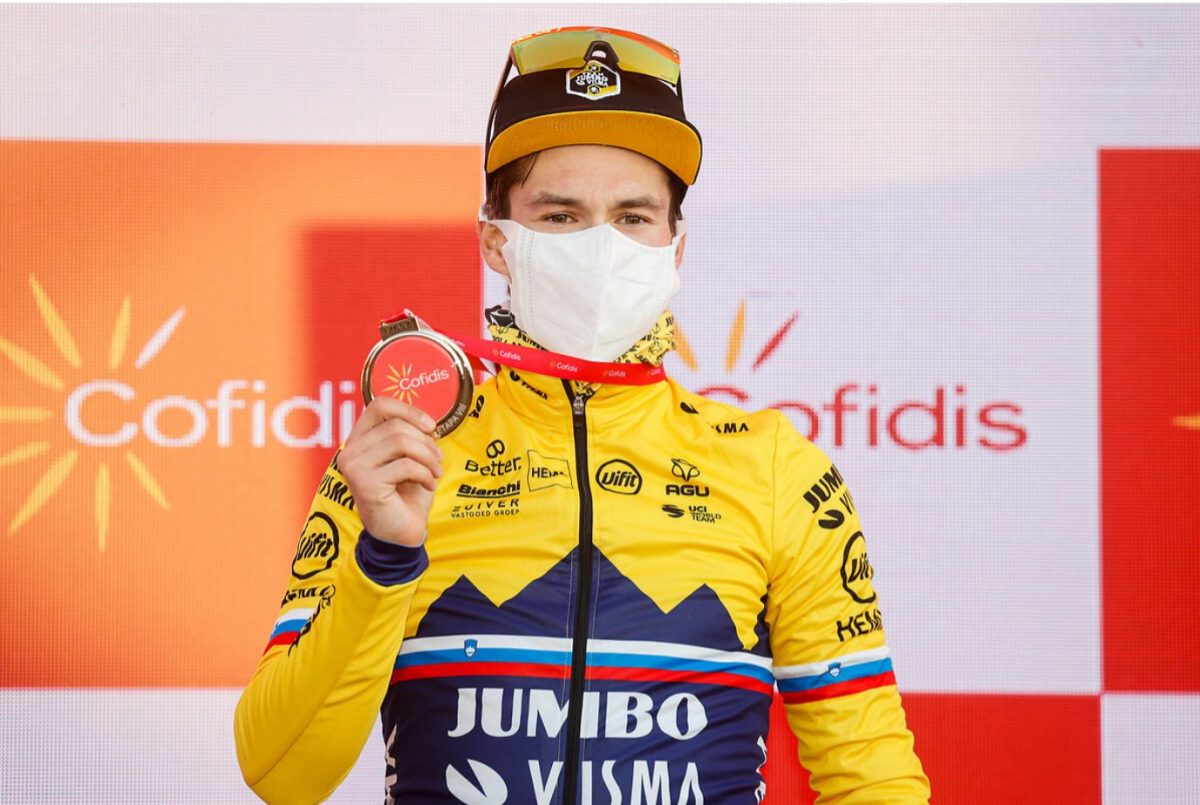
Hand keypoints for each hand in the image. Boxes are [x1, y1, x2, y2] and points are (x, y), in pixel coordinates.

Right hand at [337, 398, 443, 546]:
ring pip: (401, 442)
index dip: (409, 410)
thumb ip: (411, 437)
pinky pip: (405, 466)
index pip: (379, 405)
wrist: (401, 533)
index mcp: (359, 440)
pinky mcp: (365, 484)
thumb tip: (428, 423)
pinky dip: (425, 474)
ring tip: (435, 472)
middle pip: (395, 426)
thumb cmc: (406, 495)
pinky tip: (427, 486)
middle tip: (437, 459)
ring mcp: (354, 467)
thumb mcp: (410, 459)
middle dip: (425, 441)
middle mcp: (350, 451)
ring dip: (427, 457)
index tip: (431, 427)